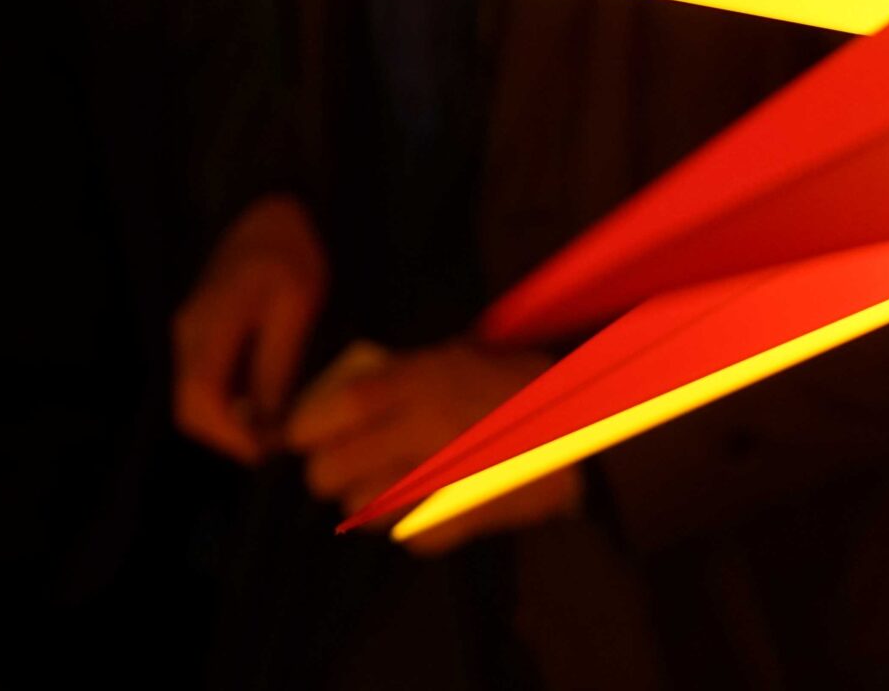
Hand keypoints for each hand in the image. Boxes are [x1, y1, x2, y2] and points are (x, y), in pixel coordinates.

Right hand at [171, 194, 328, 462]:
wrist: (271, 209)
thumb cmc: (289, 252)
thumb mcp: (295, 305)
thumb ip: (276, 364)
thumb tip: (268, 421)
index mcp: (208, 326)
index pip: (199, 401)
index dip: (230, 437)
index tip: (268, 450)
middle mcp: (186, 334)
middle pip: (190, 408)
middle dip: (229, 437)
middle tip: (275, 445)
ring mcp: (188, 332)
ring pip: (194, 398)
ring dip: (228, 422)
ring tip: (275, 427)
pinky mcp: (199, 332)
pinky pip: (205, 381)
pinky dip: (229, 402)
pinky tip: (265, 400)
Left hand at [282, 341, 580, 554]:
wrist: (589, 426)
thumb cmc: (522, 381)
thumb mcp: (459, 355)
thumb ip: (404, 375)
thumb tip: (346, 398)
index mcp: (423, 381)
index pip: (338, 409)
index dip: (306, 428)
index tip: (299, 436)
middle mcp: (425, 430)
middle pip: (333, 468)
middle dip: (327, 472)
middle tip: (336, 468)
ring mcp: (444, 480)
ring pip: (361, 508)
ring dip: (360, 502)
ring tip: (374, 490)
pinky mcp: (465, 519)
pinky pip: (406, 535)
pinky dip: (404, 526)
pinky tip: (415, 509)